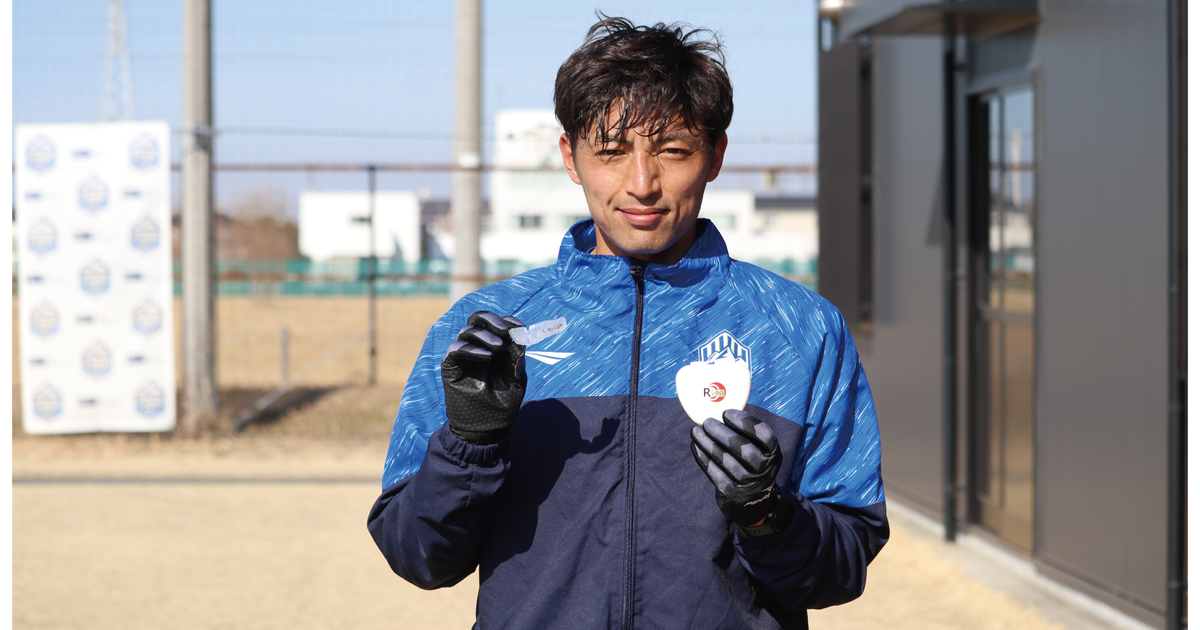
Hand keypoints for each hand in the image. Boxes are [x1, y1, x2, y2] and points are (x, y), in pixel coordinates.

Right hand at [441, 311, 525, 444]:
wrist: (486, 430)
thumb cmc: (502, 405)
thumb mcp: (515, 380)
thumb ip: (516, 359)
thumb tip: (521, 336)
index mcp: (495, 347)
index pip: (497, 325)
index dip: (507, 321)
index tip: (518, 326)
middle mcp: (478, 347)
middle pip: (478, 320)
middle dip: (491, 320)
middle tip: (504, 329)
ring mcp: (463, 356)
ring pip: (467, 331)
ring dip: (484, 335)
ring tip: (498, 348)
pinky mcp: (450, 367)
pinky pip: (456, 349)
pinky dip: (471, 348)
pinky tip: (486, 355)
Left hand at [690, 409, 781, 527]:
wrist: (753, 503)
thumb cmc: (751, 465)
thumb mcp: (759, 451)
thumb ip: (745, 433)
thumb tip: (720, 405)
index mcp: (773, 453)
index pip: (764, 435)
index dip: (745, 421)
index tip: (726, 412)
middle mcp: (764, 469)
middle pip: (744, 449)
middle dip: (722, 433)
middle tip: (707, 422)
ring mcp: (749, 483)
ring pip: (727, 461)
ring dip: (708, 444)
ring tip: (696, 431)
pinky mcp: (733, 494)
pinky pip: (715, 473)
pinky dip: (703, 458)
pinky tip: (696, 446)